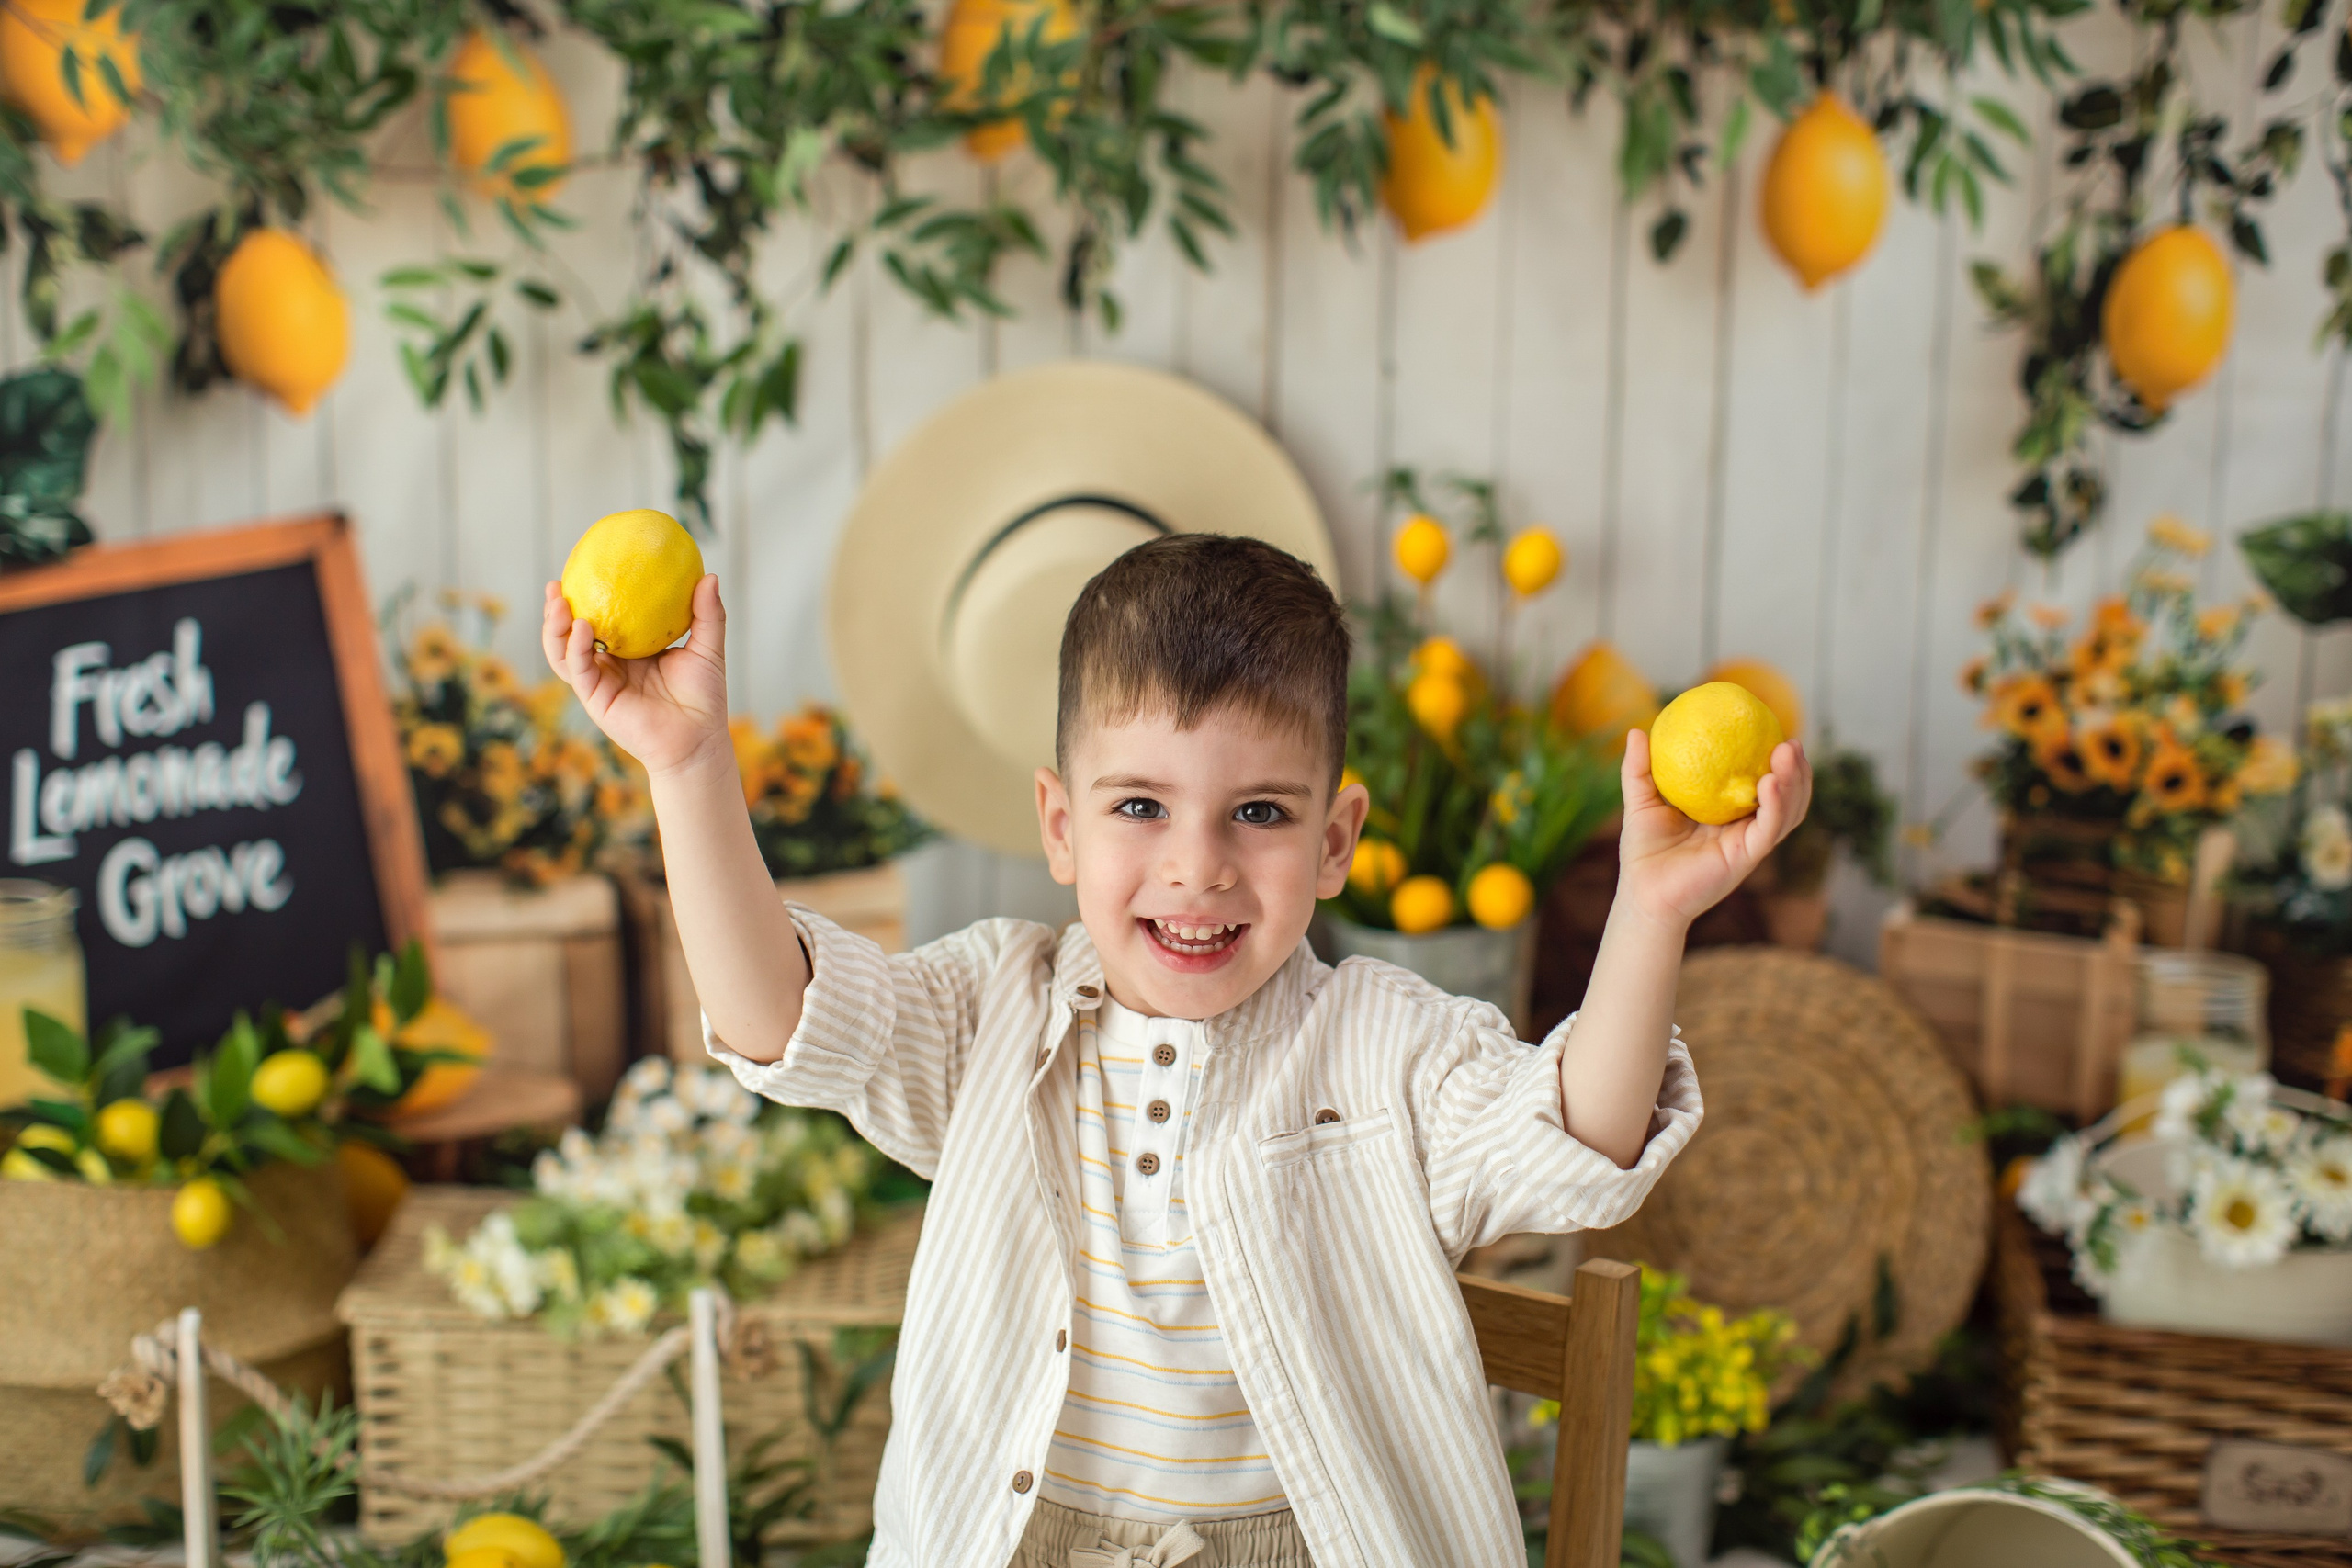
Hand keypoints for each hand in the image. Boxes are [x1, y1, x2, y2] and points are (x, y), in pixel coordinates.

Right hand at [541, 575, 730, 779]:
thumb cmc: (704, 697)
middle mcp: (610, 664)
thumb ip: (707, 615)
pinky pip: (578, 670)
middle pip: (571, 633)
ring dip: (555, 628)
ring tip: (558, 602)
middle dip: (557, 610)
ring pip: (563, 652)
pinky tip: (581, 627)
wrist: (698, 739)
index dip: (588, 596)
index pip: (602, 618)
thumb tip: (709, 576)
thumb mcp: (707, 648)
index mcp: (630, 649)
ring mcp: (600, 681)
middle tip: (556, 585)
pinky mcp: (596, 699)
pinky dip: (575, 648)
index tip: (584, 567)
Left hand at [1615, 727, 1812, 929]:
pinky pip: (1769, 829)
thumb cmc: (1643, 852)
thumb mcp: (1640, 803)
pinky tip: (1770, 783)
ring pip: (1788, 812)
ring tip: (1790, 752)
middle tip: (1791, 742)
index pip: (1761, 782)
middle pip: (1786, 797)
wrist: (1642, 895)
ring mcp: (1748, 843)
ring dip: (1796, 782)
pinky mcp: (1746, 857)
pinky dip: (1776, 805)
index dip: (1773, 760)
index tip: (1773, 729)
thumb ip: (1639, 769)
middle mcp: (1744, 828)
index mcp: (1727, 813)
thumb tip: (1638, 731)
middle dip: (1797, 770)